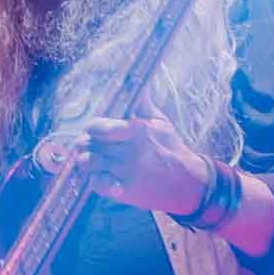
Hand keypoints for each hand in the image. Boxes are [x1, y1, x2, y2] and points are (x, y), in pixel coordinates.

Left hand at [58, 115, 210, 214]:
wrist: (188, 183)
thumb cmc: (171, 148)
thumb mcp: (161, 122)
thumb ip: (143, 103)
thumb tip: (136, 81)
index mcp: (137, 131)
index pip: (98, 127)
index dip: (91, 128)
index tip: (92, 130)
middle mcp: (130, 151)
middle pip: (89, 145)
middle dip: (85, 144)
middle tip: (88, 145)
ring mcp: (127, 173)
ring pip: (89, 164)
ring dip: (87, 162)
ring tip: (93, 160)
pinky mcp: (125, 192)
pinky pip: (97, 184)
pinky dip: (95, 180)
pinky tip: (102, 176)